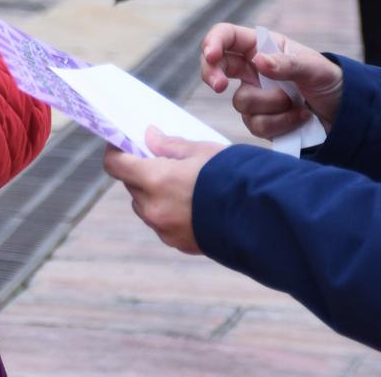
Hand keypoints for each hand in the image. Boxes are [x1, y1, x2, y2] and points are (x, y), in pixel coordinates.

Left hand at [102, 128, 225, 253]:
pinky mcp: (180, 244)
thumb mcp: (203, 152)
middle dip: (139, 173)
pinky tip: (190, 206)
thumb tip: (150, 137)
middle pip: (131, 186)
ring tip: (178, 185)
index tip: (121, 145)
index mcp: (155, 180)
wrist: (264, 220)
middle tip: (156, 162)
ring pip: (144, 207)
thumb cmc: (234, 179)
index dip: (115, 153)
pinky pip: (162, 225)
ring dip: (151, 195)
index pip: (116, 166)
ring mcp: (165, 229)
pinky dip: (168, 214)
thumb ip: (170, 146)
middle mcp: (154, 207)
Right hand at [201, 23, 343, 137]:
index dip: (213, 42)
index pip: (228, 36)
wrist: (346, 116)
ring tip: (297, 104)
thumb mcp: (316, 69)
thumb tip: (258, 61)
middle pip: (216, 67)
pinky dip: (281, 123)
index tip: (211, 56)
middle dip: (213, 75)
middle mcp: (253, 69)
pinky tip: (299, 117)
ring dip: (272, 105)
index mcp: (262, 47)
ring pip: (241, 101)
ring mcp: (255, 95)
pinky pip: (256, 124)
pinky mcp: (261, 119)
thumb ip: (288, 64)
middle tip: (219, 86)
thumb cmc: (332, 83)